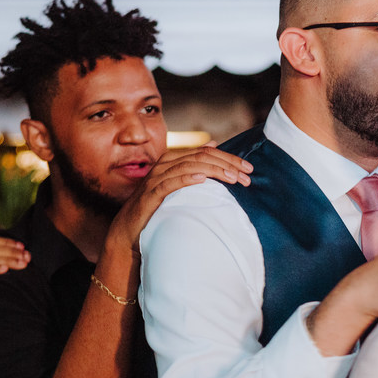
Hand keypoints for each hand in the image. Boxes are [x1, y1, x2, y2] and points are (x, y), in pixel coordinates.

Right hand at [108, 144, 252, 251]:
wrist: (128, 233)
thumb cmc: (156, 209)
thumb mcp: (177, 185)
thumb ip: (194, 165)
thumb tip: (215, 144)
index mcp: (172, 161)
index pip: (206, 152)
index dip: (229, 158)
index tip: (249, 169)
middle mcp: (164, 165)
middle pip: (200, 156)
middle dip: (227, 164)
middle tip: (247, 175)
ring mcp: (155, 179)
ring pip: (188, 166)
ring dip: (214, 170)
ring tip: (233, 177)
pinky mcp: (150, 195)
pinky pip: (169, 183)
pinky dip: (186, 179)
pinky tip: (202, 179)